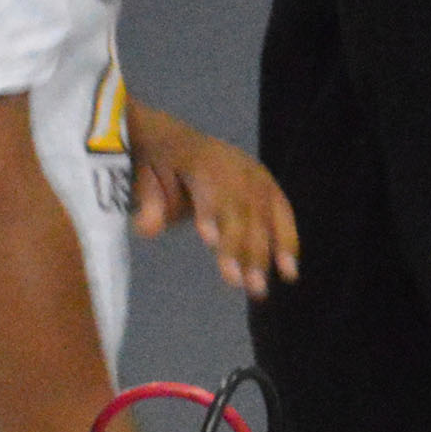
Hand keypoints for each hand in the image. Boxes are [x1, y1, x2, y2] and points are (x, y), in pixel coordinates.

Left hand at [128, 103, 300, 298]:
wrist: (178, 142)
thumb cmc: (159, 166)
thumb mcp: (143, 177)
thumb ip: (147, 202)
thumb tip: (148, 228)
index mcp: (200, 158)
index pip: (209, 187)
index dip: (212, 211)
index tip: (209, 240)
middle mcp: (233, 165)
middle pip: (241, 207)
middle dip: (242, 246)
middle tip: (240, 283)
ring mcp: (255, 175)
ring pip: (263, 216)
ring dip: (264, 254)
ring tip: (259, 289)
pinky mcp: (268, 187)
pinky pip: (282, 214)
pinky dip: (286, 242)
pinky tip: (288, 272)